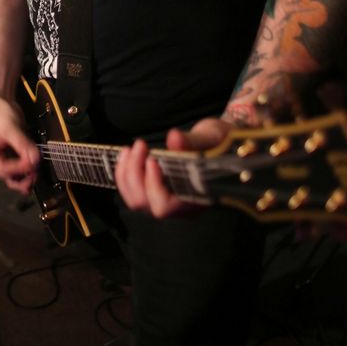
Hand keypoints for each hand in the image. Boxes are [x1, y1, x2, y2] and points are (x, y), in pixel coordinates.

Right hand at [0, 96, 39, 194]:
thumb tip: (35, 158)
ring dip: (27, 174)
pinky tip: (36, 165)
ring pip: (16, 173)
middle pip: (9, 176)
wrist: (0, 100)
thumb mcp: (9, 128)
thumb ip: (22, 144)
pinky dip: (29, 166)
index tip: (32, 163)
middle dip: (22, 179)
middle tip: (35, 176)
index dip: (19, 168)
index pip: (3, 168)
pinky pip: (22, 163)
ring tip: (37, 172)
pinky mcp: (13, 152)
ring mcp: (5, 156)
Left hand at [115, 117, 231, 216]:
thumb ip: (193, 141)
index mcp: (196, 199)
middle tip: (140, 145)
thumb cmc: (222, 143)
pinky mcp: (157, 193)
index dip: (153, 185)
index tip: (152, 159)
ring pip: (135, 200)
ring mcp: (167, 202)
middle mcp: (180, 208)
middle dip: (135, 174)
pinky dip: (124, 174)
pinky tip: (127, 154)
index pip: (165, 206)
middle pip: (145, 204)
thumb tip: (173, 137)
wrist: (222, 145)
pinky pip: (133, 193)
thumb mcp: (213, 138)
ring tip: (130, 148)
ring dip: (126, 173)